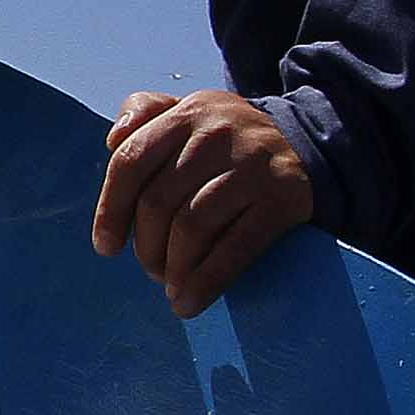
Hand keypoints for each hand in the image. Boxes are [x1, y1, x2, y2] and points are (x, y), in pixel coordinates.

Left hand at [93, 90, 315, 314]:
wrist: (308, 144)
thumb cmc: (228, 140)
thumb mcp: (191, 112)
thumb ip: (145, 113)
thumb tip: (111, 142)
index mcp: (187, 112)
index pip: (131, 161)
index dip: (111, 210)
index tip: (106, 247)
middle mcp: (218, 133)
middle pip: (159, 201)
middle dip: (146, 246)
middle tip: (150, 268)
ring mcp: (252, 165)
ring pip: (192, 227)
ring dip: (173, 268)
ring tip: (170, 285)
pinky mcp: (282, 198)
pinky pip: (234, 249)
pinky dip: (205, 282)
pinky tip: (189, 302)